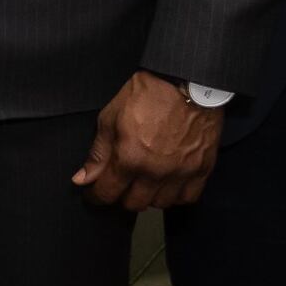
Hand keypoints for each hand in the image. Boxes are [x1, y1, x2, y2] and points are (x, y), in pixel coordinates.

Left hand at [73, 70, 221, 209]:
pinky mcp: (203, 168)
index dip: (96, 196)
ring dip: (149, 197)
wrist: (186, 81)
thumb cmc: (145, 95)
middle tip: (120, 184)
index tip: (94, 193)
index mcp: (129, 158)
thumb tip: (82, 179)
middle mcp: (156, 172)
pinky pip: (188, 197)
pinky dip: (176, 195)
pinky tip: (168, 184)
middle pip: (134, 204)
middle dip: (121, 197)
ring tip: (144, 182)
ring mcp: (181, 172)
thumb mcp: (110, 118)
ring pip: (161, 204)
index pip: (107, 194)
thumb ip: (98, 153)